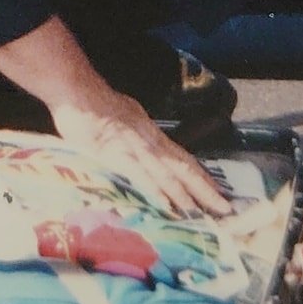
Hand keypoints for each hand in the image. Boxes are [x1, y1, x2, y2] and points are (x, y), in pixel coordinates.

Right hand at [51, 87, 232, 218]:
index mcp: (152, 133)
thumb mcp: (125, 116)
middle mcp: (150, 141)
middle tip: (225, 210)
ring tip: (203, 215)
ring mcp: (135, 148)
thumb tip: (143, 151)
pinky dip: (155, 191)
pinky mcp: (117, 154)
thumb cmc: (94, 102)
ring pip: (167, 174)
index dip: (201, 176)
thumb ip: (135, 135)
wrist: (76, 88)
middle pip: (183, 168)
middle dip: (205, 190)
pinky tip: (167, 206)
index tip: (218, 193)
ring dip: (186, 196)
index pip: (182, 158)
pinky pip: (140, 175)